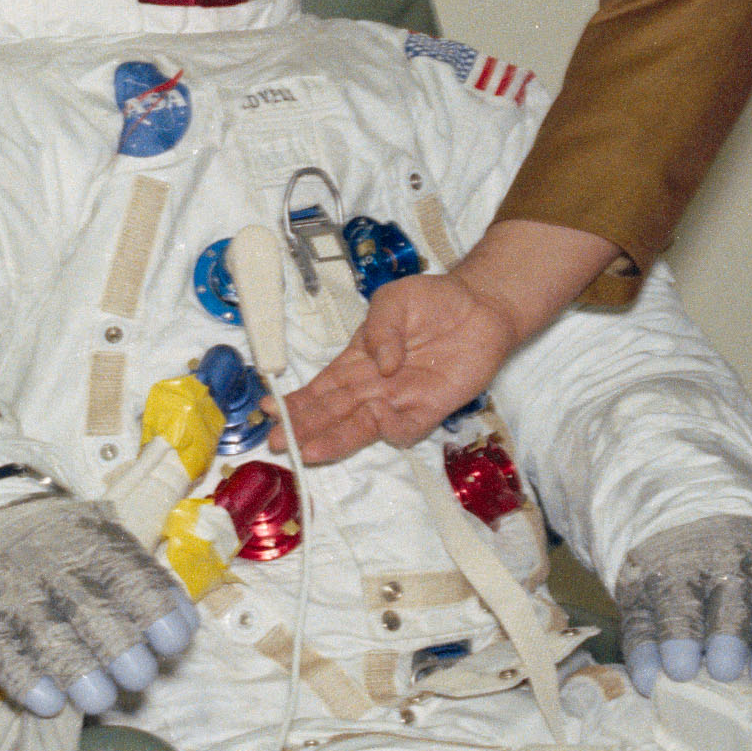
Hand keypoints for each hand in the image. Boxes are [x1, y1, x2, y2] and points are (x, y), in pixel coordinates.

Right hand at [0, 488, 195, 720]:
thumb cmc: (61, 552)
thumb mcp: (103, 547)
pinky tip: (48, 704)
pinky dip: (24, 680)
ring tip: (99, 700)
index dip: (154, 609)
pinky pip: (1, 652)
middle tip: (139, 677)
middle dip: (118, 645)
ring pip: (45, 633)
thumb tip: (185, 625)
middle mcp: (52, 566)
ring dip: (75, 669)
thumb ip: (145, 585)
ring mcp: (12, 593)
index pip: (129, 574)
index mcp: (93, 545)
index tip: (172, 642)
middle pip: (88, 606)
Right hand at [286, 215, 617, 463]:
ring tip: (309, 450)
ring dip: (336, 438)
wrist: (481, 308)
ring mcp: (401, 400)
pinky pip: (407, 427)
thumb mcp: (395, 301)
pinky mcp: (432, 409)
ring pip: (361, 426)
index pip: (321, 387)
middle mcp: (373, 387)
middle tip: (278, 443)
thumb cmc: (432, 301)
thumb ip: (381, 328)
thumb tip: (379, 363)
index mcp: (357, 361)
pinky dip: (392, 430)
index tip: (270, 411)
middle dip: (305, 428)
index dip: (297, 401)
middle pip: (334, 412)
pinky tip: (376, 424)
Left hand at [608, 514, 751, 694]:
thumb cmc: (670, 573)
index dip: (679, 638)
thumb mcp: (644, 596)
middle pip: (729, 607)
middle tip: (723, 671)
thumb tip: (646, 684)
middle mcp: (727, 569)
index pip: (678, 603)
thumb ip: (643, 640)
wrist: (711, 515)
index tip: (679, 670)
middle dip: (727, 639)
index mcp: (680, 569)